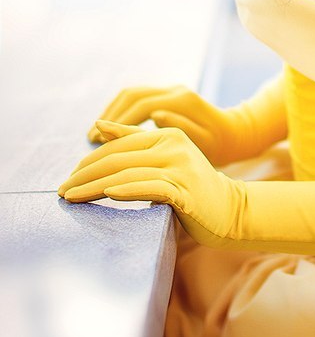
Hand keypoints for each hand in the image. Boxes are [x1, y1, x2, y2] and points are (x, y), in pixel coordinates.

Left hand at [59, 120, 244, 247]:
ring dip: (93, 186)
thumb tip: (99, 126)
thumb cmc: (192, 187)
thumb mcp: (164, 158)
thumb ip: (133, 141)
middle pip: (118, 158)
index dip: (89, 161)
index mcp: (166, 135)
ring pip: (127, 173)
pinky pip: (149, 187)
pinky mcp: (185, 189)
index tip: (68, 178)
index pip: (118, 145)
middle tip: (61, 191)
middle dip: (84, 175)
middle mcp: (173, 145)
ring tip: (71, 198)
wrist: (230, 210)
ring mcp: (180, 166)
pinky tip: (108, 195)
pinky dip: (126, 190)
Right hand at [87, 86, 238, 166]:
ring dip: (111, 112)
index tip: (99, 142)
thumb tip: (156, 114)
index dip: (118, 123)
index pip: (142, 106)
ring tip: (94, 136)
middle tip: (90, 140)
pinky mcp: (167, 95)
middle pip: (132, 95)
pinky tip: (110, 130)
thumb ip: (181, 128)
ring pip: (132, 93)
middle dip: (109, 116)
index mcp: (183, 100)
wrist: (235, 134)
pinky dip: (120, 111)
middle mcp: (174, 89)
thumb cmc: (221, 146)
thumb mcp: (206, 143)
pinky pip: (137, 98)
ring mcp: (170, 90)